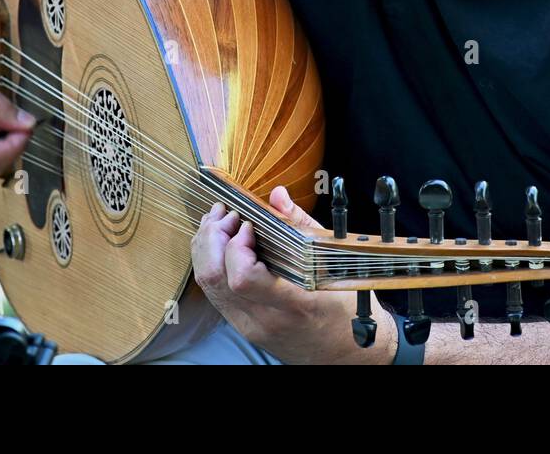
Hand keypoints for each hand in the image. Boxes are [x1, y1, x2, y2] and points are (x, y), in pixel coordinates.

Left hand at [190, 186, 396, 363]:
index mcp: (292, 304)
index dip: (237, 245)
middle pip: (215, 278)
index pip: (243, 278)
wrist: (343, 354)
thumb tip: (277, 195)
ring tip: (219, 221)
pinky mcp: (241, 325)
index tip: (249, 224)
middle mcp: (264, 318)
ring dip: (206, 246)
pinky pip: (214, 291)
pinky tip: (220, 243)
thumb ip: (300, 226)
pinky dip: (210, 262)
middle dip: (212, 237)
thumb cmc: (343, 309)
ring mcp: (248, 325)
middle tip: (227, 214)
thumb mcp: (332, 264)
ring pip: (207, 285)